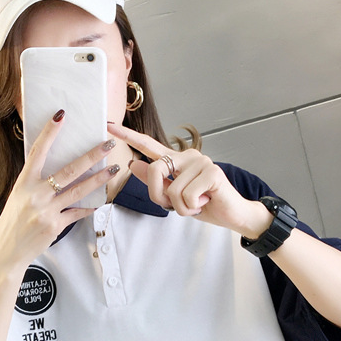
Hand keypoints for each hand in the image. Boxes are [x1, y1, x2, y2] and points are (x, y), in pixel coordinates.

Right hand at [0, 112, 118, 271]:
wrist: (6, 253)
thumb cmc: (11, 225)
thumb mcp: (17, 198)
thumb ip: (34, 185)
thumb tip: (52, 171)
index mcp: (23, 184)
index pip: (38, 152)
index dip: (49, 133)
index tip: (61, 116)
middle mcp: (35, 195)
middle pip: (68, 170)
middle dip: (90, 155)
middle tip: (107, 143)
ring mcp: (46, 211)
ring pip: (78, 191)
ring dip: (98, 179)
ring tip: (113, 169)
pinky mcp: (55, 226)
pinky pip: (77, 213)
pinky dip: (88, 208)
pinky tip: (100, 201)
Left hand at [106, 122, 271, 237]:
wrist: (231, 214)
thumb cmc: (203, 204)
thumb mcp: (174, 196)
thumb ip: (155, 181)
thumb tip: (134, 164)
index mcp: (177, 160)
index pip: (149, 145)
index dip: (128, 136)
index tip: (109, 126)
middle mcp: (188, 155)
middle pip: (155, 170)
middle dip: (159, 196)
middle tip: (175, 206)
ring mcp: (201, 161)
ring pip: (172, 190)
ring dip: (181, 207)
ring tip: (197, 204)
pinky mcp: (212, 172)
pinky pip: (187, 196)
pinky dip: (192, 207)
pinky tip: (205, 202)